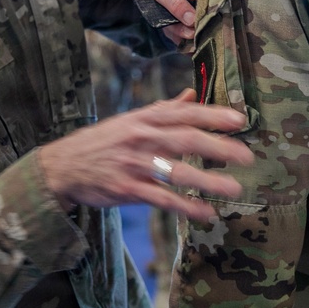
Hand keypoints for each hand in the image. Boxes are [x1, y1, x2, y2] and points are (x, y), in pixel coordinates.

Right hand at [39, 89, 252, 219]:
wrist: (62, 166)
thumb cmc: (103, 142)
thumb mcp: (131, 120)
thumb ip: (164, 109)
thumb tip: (192, 94)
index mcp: (144, 118)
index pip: (183, 113)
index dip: (212, 115)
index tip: (239, 120)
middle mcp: (141, 138)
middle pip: (184, 139)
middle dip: (217, 147)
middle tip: (246, 156)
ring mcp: (134, 164)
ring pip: (175, 171)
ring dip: (207, 181)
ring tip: (234, 188)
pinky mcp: (127, 189)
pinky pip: (161, 199)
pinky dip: (185, 207)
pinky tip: (207, 213)